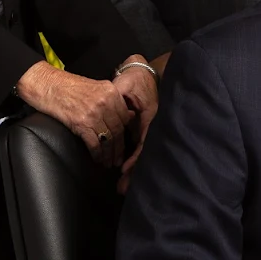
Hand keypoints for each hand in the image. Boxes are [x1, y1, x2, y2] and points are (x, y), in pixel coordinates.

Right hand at [15, 61, 132, 167]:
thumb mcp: (96, 87)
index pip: (125, 117)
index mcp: (111, 92)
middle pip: (119, 130)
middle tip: (119, 157)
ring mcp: (94, 113)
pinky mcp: (81, 123)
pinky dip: (97, 154)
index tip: (125, 141)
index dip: (126, 132)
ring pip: (108, 139)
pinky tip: (97, 159)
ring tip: (109, 162)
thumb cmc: (69, 86)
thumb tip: (129, 115)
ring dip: (109, 154)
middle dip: (119, 147)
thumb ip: (113, 100)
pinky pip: (94, 143)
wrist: (48, 85)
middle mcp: (105, 102)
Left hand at [114, 52, 167, 194]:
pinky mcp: (142, 128)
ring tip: (123, 185)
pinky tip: (125, 169)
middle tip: (123, 187)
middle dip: (134, 171)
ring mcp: (147, 127)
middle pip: (143, 152)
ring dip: (133, 168)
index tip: (124, 169)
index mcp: (149, 115)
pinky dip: (132, 158)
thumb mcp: (125, 85)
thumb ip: (118, 97)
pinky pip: (138, 146)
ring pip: (141, 151)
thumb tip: (110, 108)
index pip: (143, 141)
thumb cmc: (134, 78)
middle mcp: (150, 124)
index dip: (135, 156)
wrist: (143, 71)